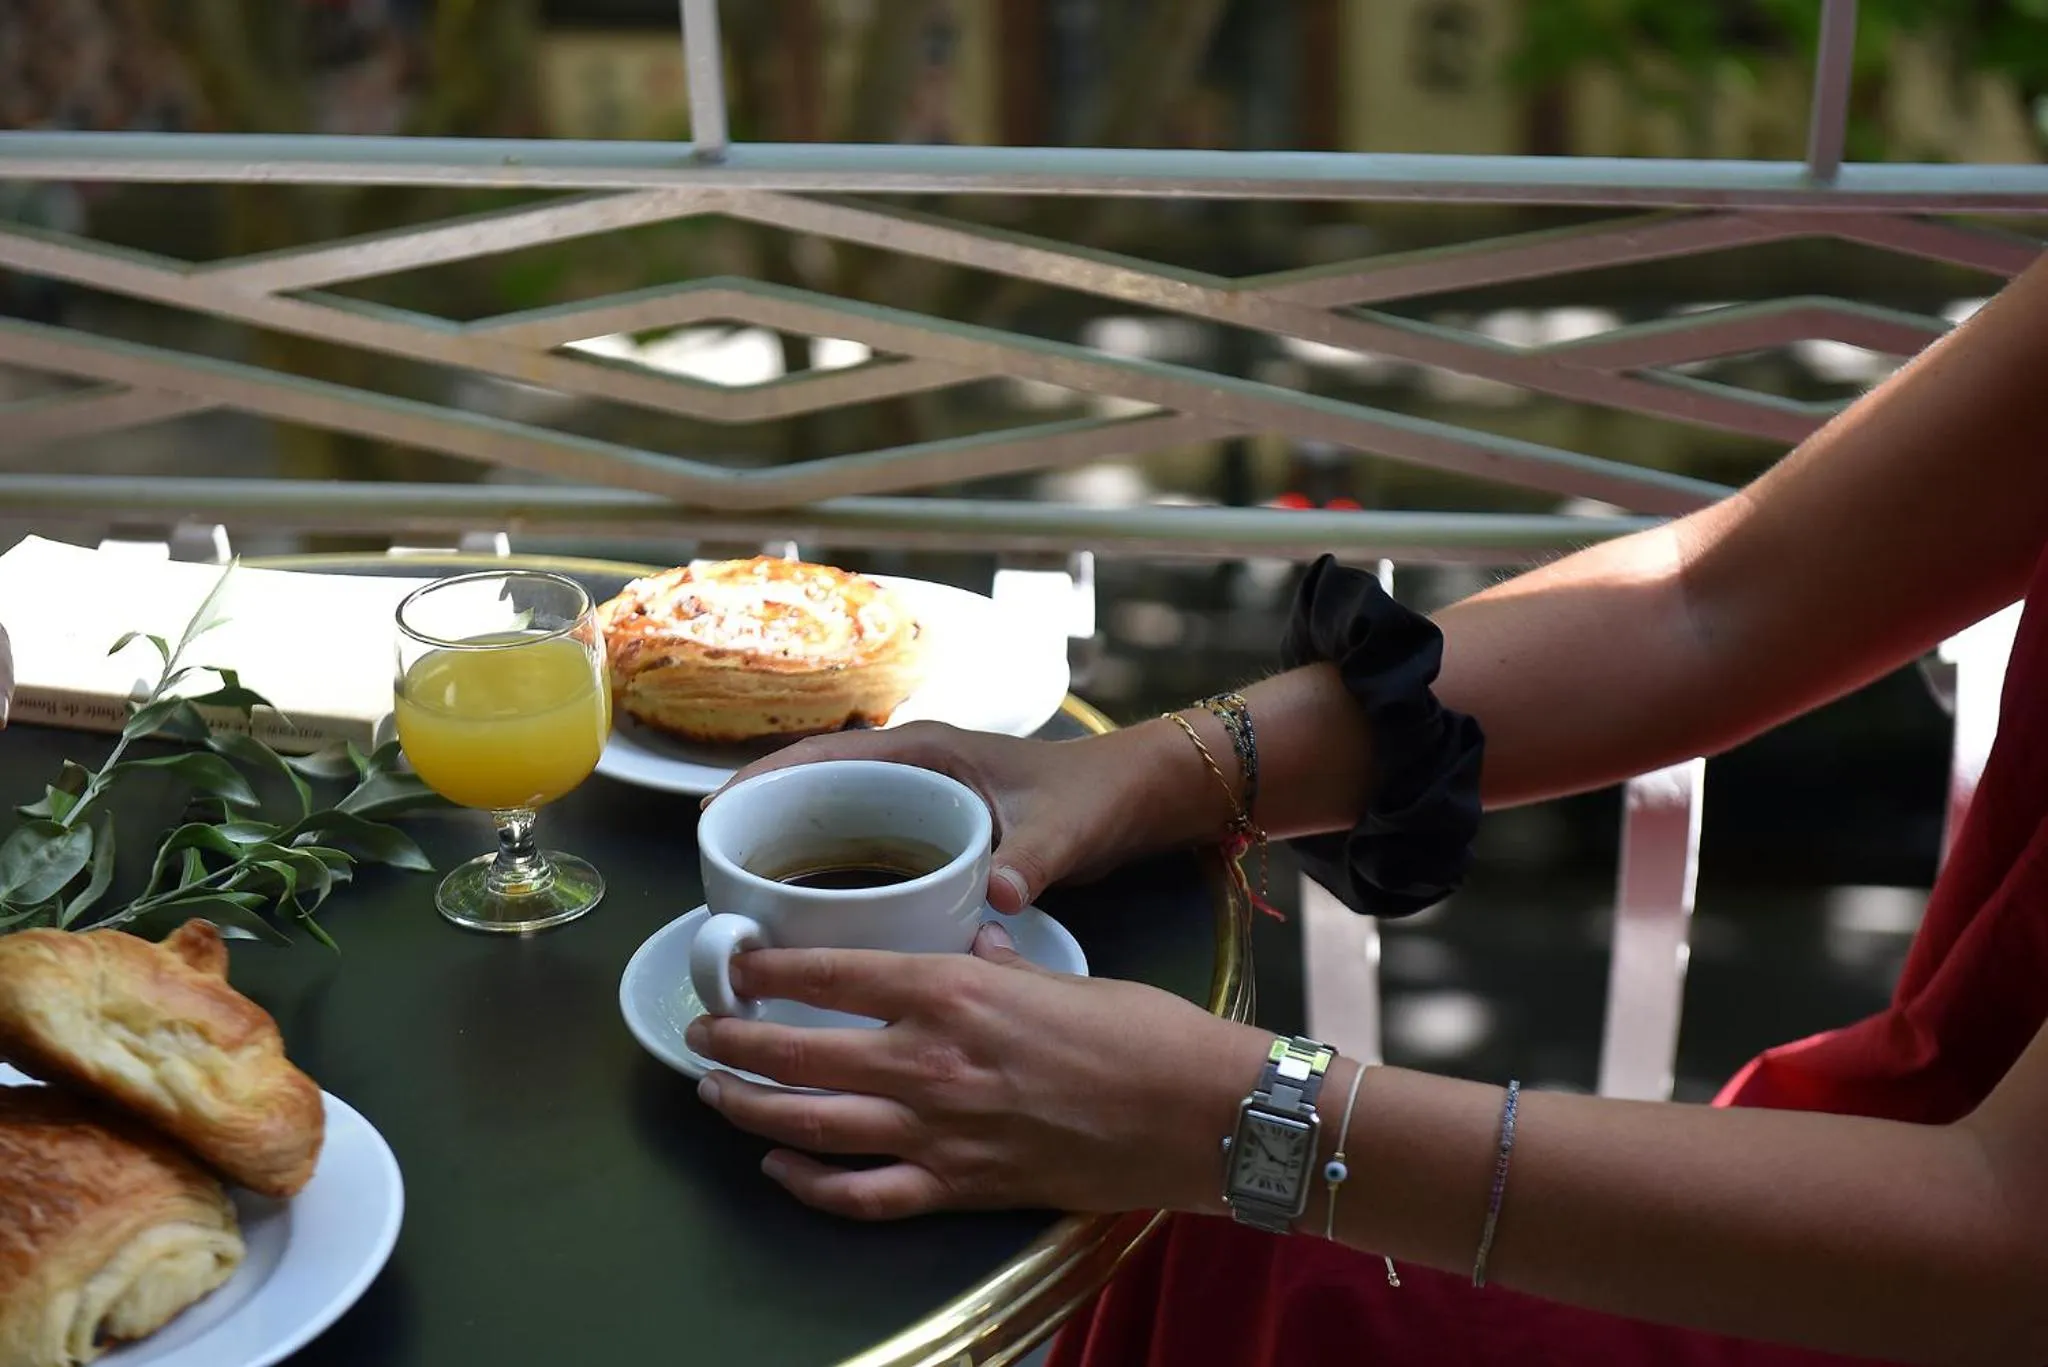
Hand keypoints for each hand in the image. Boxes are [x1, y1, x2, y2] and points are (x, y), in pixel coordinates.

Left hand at [686, 923, 1268, 1219]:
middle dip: (737, 1040)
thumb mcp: (1061, 974)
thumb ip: (998, 963)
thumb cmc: (1144, 1033)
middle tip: (703, 1030)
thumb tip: (969, 943)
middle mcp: (931, 1063)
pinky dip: (810, 1185)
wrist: (1201, 1114)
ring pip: (813, 1124)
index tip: (739, 964)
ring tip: (714, 1091)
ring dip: (751, 1107)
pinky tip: (780, 1167)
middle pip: (801, 1052)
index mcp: (955, 993)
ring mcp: (941, 1134)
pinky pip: (864, 1196)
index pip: (833, 974)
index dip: (771, 970)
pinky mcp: (963, 1188)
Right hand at [706, 721, 1201, 912]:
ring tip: (738, 902)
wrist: (1139, 799)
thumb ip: (1031, 862)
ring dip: (788, 849)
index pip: (821, 756)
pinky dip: (825, 870)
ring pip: (831, 818)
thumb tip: (999, 899)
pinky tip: (804, 918)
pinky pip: (858, 845)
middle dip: (759, 821)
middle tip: (711, 873)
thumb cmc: (1096, 797)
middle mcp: (910, 769)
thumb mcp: (1062, 830)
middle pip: (811, 788)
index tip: (713, 815)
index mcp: (924, 751)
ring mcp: (917, 798)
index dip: (762, 781)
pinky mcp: (929, 830)